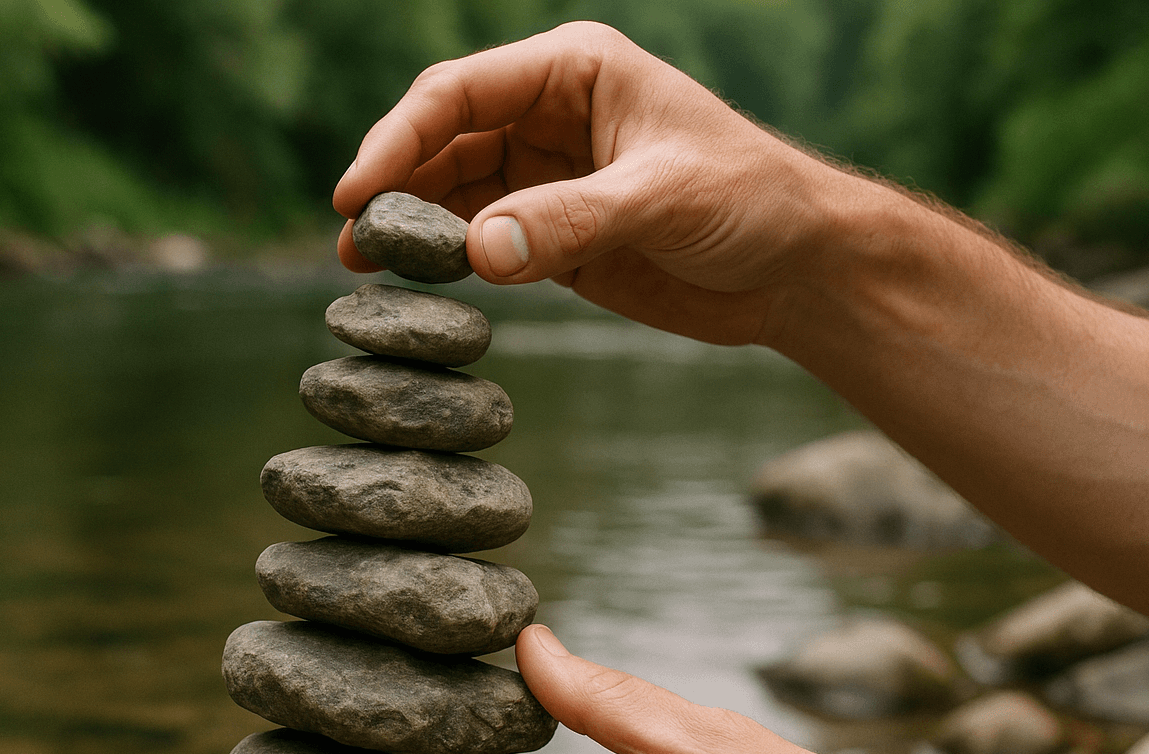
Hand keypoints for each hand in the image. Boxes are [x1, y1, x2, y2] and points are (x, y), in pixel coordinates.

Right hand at [332, 21, 865, 346]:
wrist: (796, 269)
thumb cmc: (750, 202)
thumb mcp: (663, 200)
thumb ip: (570, 221)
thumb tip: (478, 250)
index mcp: (573, 71)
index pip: (461, 92)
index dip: (400, 137)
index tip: (358, 192)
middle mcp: (548, 117)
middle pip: (442, 141)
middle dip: (392, 185)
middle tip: (352, 239)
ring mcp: (544, 178)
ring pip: (449, 193)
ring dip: (407, 226)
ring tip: (360, 268)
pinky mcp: (550, 236)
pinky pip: (477, 241)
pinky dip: (441, 261)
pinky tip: (409, 288)